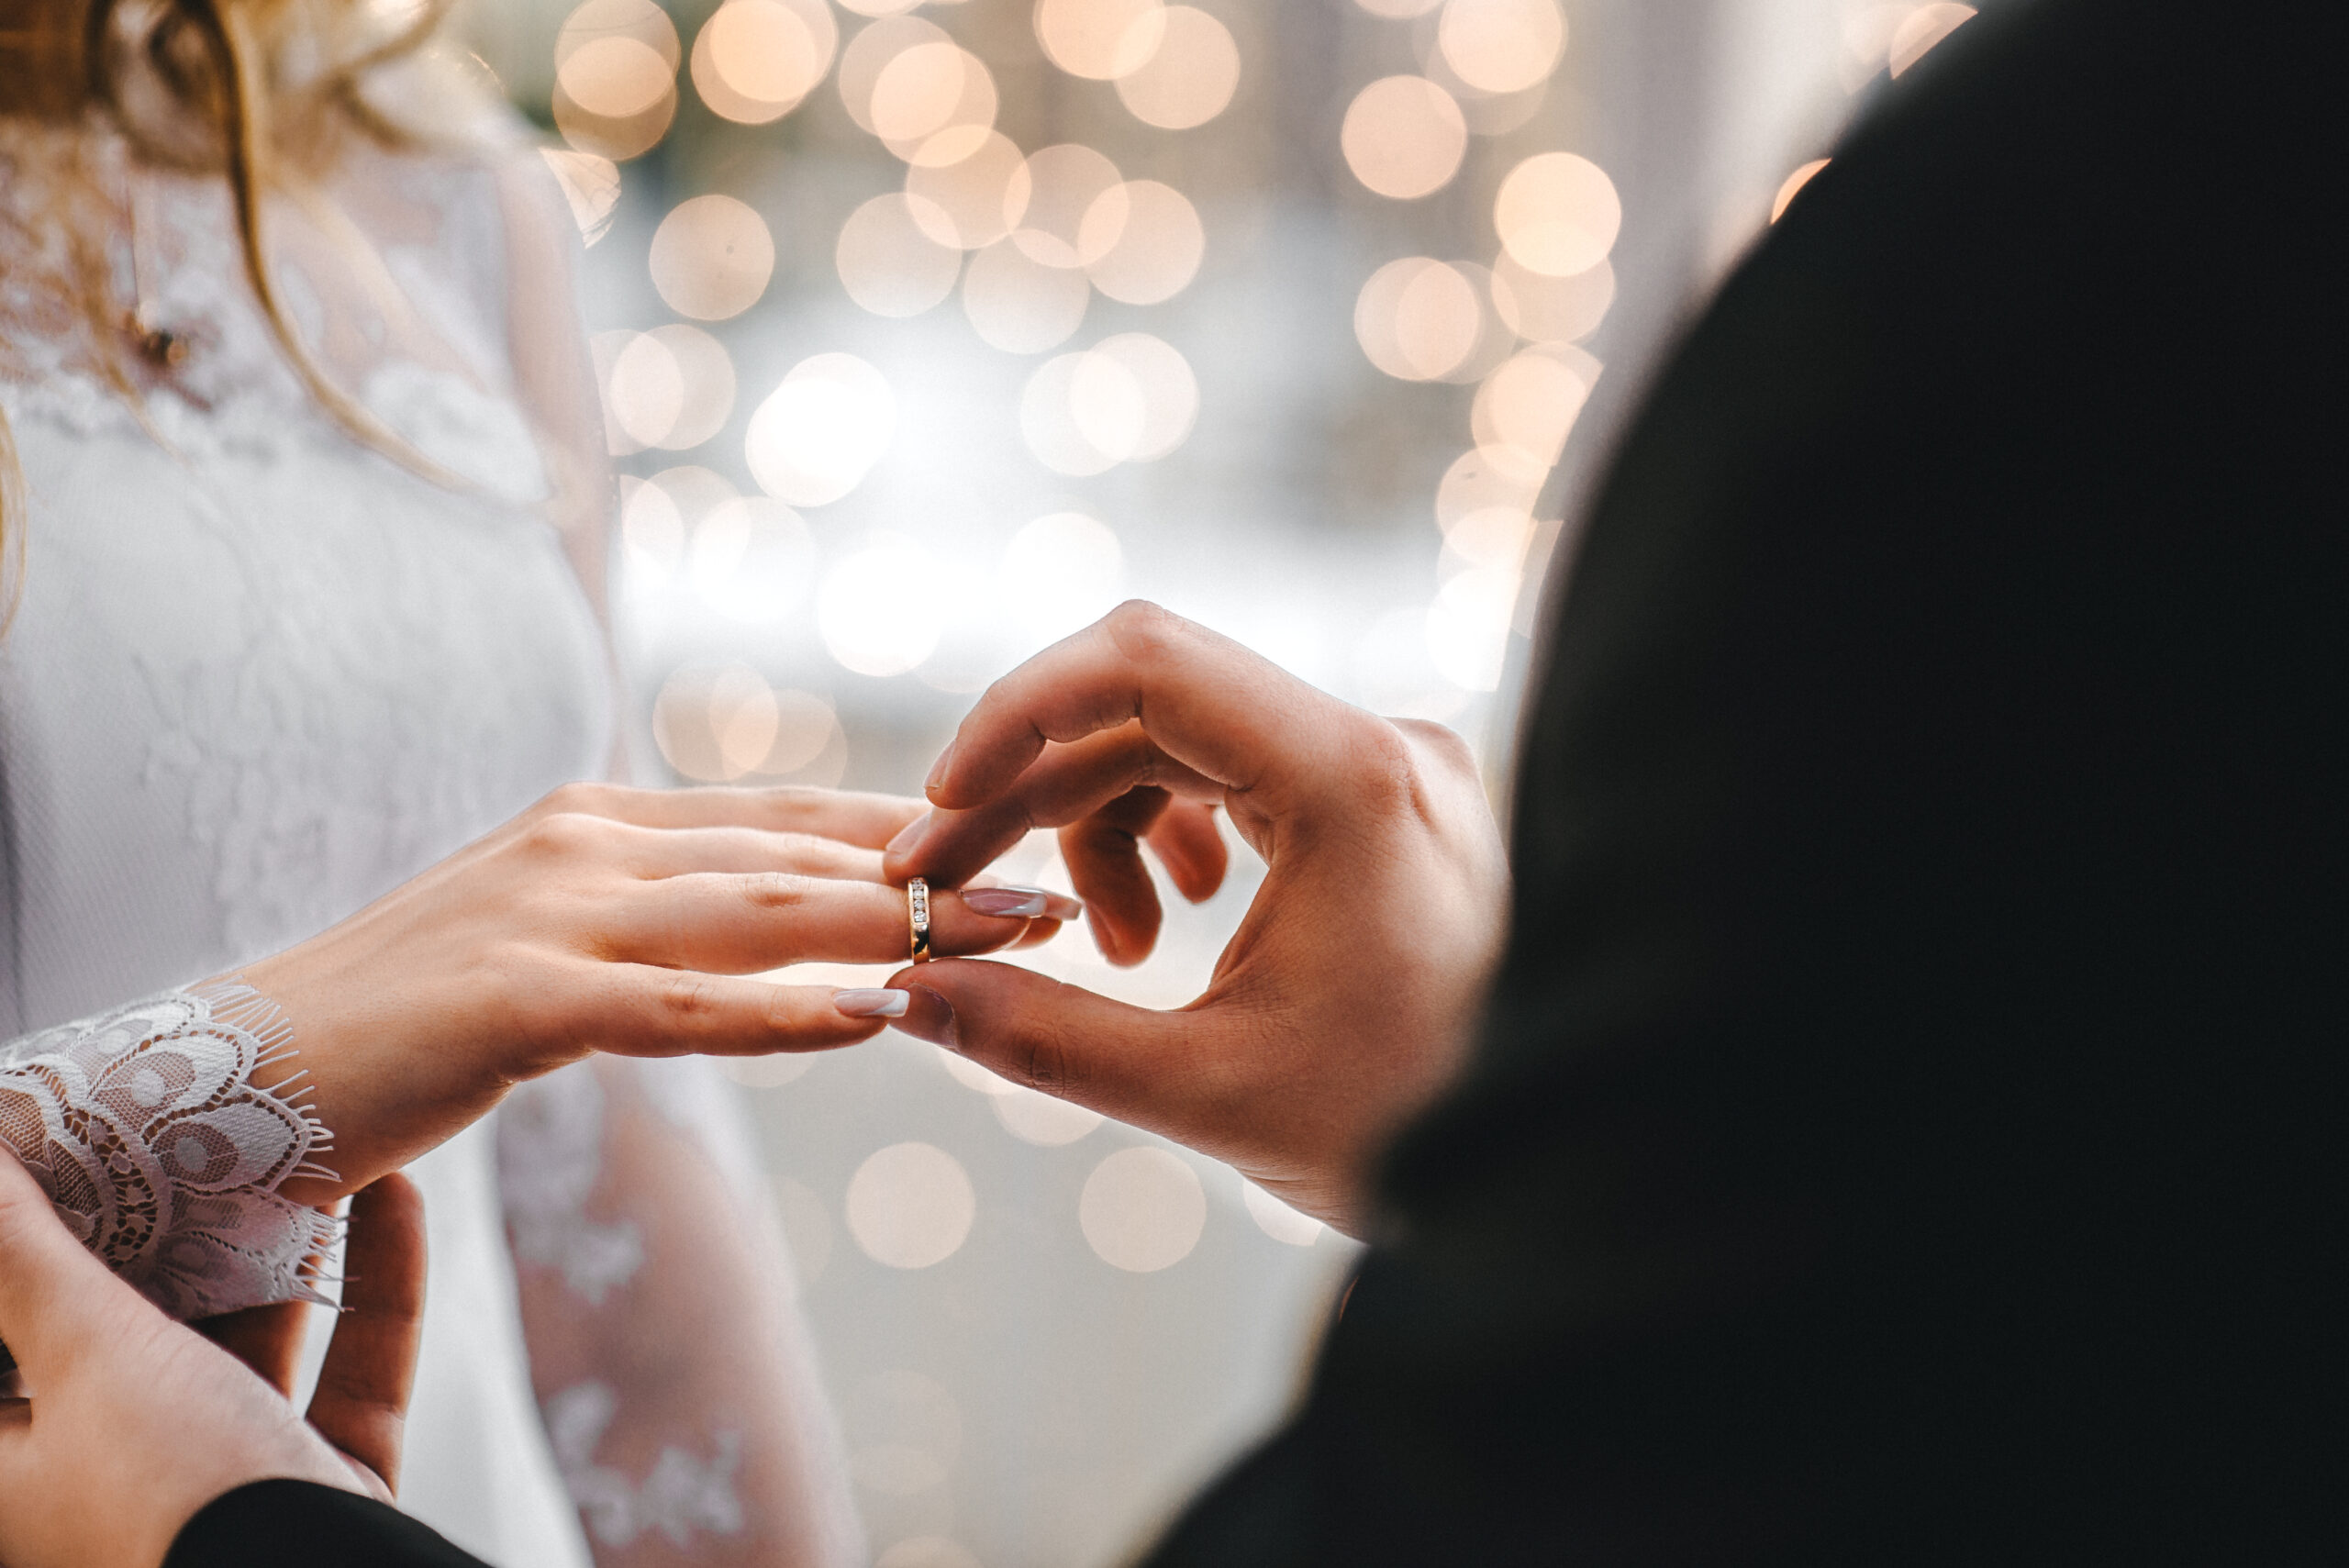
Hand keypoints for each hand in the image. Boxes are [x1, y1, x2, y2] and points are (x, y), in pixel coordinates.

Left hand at [0, 1152, 426, 1567]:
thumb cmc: (176, 1502)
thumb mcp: (90, 1357)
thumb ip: (25, 1259)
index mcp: (15, 1468)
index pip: (2, 1337)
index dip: (30, 1243)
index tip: (69, 1148)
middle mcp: (110, 1478)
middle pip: (130, 1330)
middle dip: (175, 1229)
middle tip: (195, 1127)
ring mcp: (225, 1484)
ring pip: (247, 1347)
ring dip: (284, 1253)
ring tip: (305, 1150)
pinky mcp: (322, 1486)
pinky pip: (347, 1373)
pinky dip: (376, 1289)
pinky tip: (399, 1197)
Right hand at [240, 783, 1078, 1202]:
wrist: (242, 1069)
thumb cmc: (410, 1018)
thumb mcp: (551, 939)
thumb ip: (656, 917)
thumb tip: (779, 917)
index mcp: (601, 820)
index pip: (790, 816)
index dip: (916, 827)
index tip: (1029, 840)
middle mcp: (586, 840)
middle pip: (800, 853)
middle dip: (944, 870)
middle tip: (1066, 890)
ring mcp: (547, 911)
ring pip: (761, 913)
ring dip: (902, 925)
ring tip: (1014, 938)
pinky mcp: (513, 1000)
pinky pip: (677, 1009)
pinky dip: (784, 1013)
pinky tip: (877, 1015)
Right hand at [882, 603, 1508, 1232]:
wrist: (1552, 1168)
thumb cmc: (1406, 1131)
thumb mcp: (1204, 1090)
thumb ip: (1037, 1034)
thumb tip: (898, 992)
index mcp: (1349, 780)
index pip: (1144, 659)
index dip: (1017, 713)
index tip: (941, 806)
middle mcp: (1377, 743)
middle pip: (1151, 702)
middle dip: (1035, 789)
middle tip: (947, 891)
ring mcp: (1389, 767)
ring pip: (1187, 741)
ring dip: (1103, 828)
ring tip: (1106, 951)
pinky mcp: (1386, 803)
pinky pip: (1241, 776)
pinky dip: (1171, 837)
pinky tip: (1165, 931)